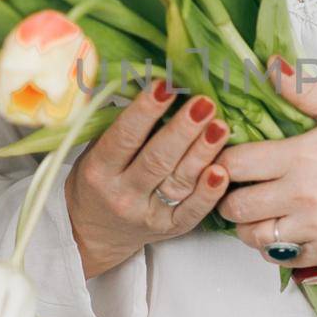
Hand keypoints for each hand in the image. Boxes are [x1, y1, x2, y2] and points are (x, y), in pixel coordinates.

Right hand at [64, 80, 230, 278]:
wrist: (94, 230)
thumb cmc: (100, 179)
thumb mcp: (96, 151)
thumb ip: (121, 124)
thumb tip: (158, 85)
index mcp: (99, 170)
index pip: (124, 138)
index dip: (145, 111)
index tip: (166, 86)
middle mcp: (122, 194)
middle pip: (157, 159)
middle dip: (183, 130)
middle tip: (204, 103)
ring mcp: (148, 214)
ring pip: (179, 181)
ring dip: (202, 153)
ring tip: (220, 126)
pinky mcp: (171, 228)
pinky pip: (193, 211)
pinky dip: (210, 192)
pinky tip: (223, 170)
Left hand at [216, 57, 316, 267]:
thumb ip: (305, 90)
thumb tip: (271, 66)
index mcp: (301, 158)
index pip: (234, 164)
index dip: (223, 159)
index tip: (229, 156)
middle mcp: (300, 198)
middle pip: (234, 206)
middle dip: (228, 194)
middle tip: (237, 185)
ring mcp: (313, 230)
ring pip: (251, 238)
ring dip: (246, 224)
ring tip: (257, 209)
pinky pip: (280, 259)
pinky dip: (272, 247)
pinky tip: (280, 229)